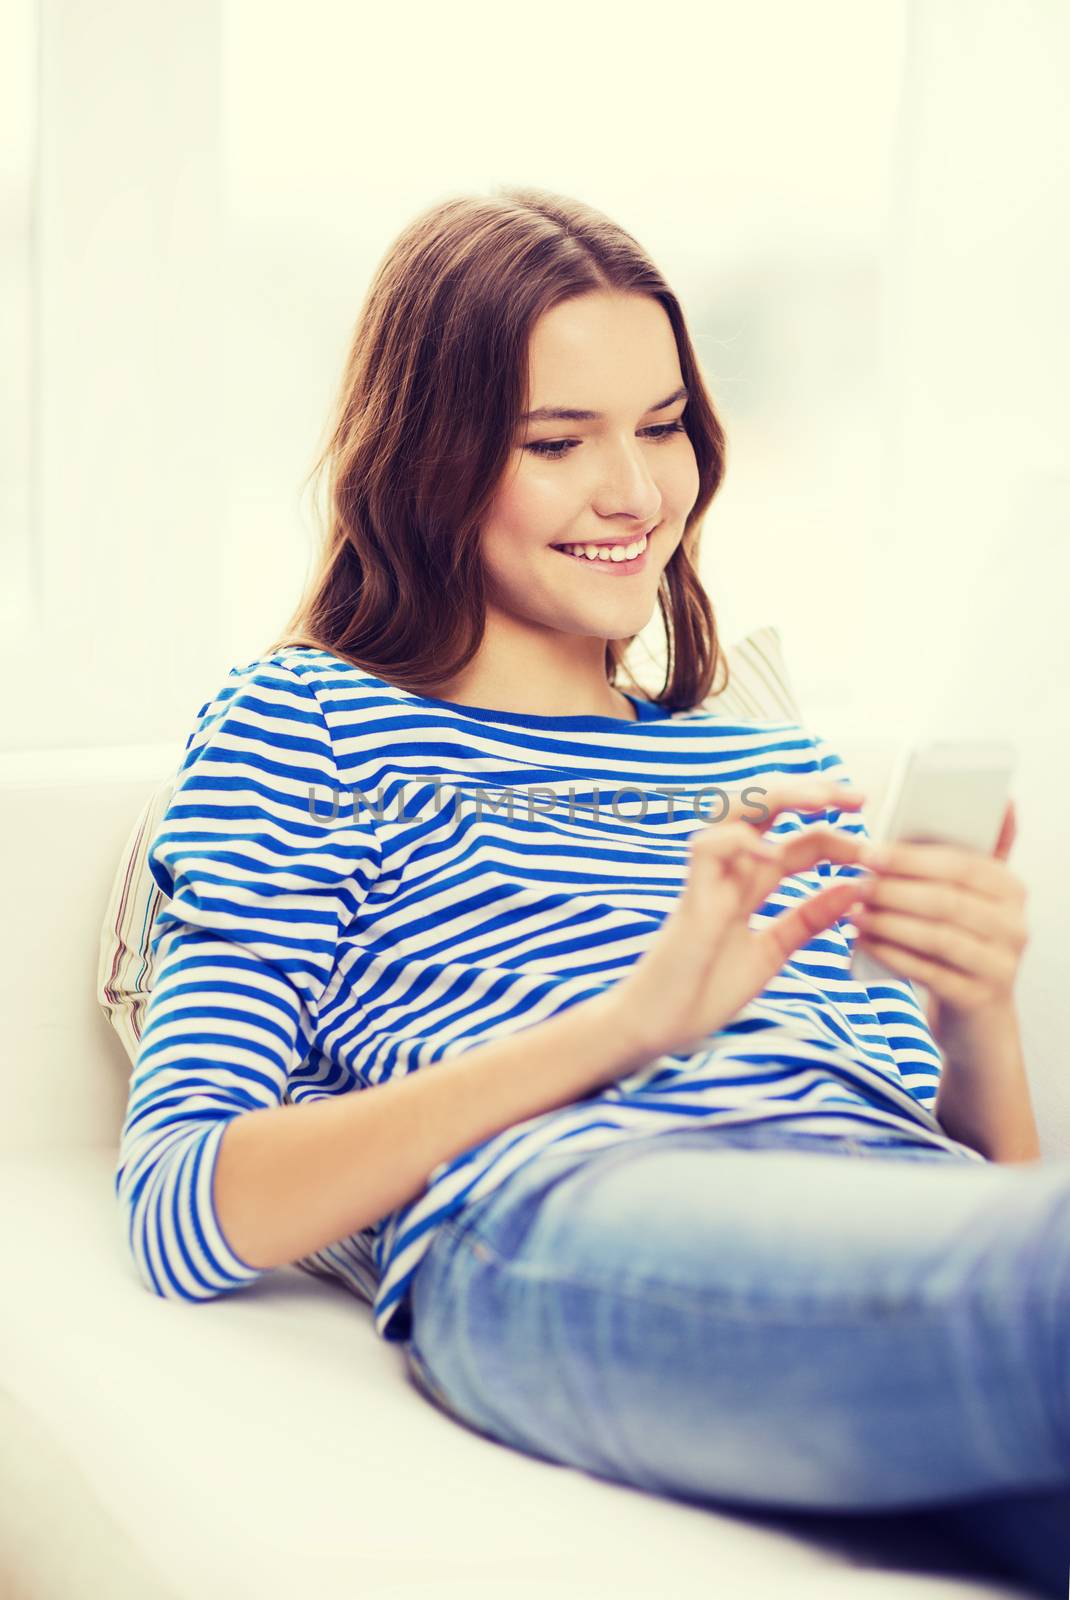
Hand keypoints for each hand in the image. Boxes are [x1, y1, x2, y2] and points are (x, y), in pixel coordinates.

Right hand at [610, 777, 872, 1060]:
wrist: (653, 1028)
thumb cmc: (702, 991)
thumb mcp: (769, 954)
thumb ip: (805, 921)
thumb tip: (854, 889)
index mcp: (748, 885)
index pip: (797, 842)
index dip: (837, 837)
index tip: (876, 851)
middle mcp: (728, 872)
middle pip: (768, 808)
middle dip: (814, 793)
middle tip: (859, 797)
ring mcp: (706, 879)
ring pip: (737, 811)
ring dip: (781, 797)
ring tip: (822, 799)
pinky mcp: (689, 897)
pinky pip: (710, 848)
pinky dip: (743, 842)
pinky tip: (776, 852)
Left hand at [851, 800, 1028, 1053]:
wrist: (978, 1020)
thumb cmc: (963, 943)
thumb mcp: (974, 898)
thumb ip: (975, 853)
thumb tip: (998, 799)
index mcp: (1011, 889)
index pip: (962, 863)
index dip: (913, 857)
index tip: (869, 850)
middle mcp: (1015, 925)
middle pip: (948, 899)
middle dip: (895, 888)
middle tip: (855, 880)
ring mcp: (1000, 965)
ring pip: (938, 936)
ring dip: (889, 921)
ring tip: (853, 910)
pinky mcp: (978, 998)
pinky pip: (928, 971)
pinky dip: (892, 954)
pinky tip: (864, 942)